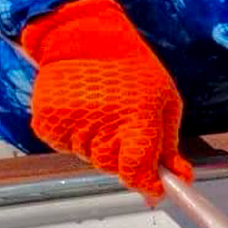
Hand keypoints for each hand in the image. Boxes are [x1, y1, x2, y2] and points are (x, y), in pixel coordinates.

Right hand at [20, 0, 192, 203]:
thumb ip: (169, 144)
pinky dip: (75, 137)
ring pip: (89, 158)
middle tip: (125, 130)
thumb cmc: (133, 70)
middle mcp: (101, 124)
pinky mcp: (46, 122)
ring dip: (99, 145)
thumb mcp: (165, 102)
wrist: (85, 38)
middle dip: (124, 158)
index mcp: (136, 118)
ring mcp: (71, 124)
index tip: (155, 190)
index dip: (147, 184)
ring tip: (103, 112)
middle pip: (113, 167)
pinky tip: (83, 112)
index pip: (137, 170)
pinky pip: (65, 146)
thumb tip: (181, 178)